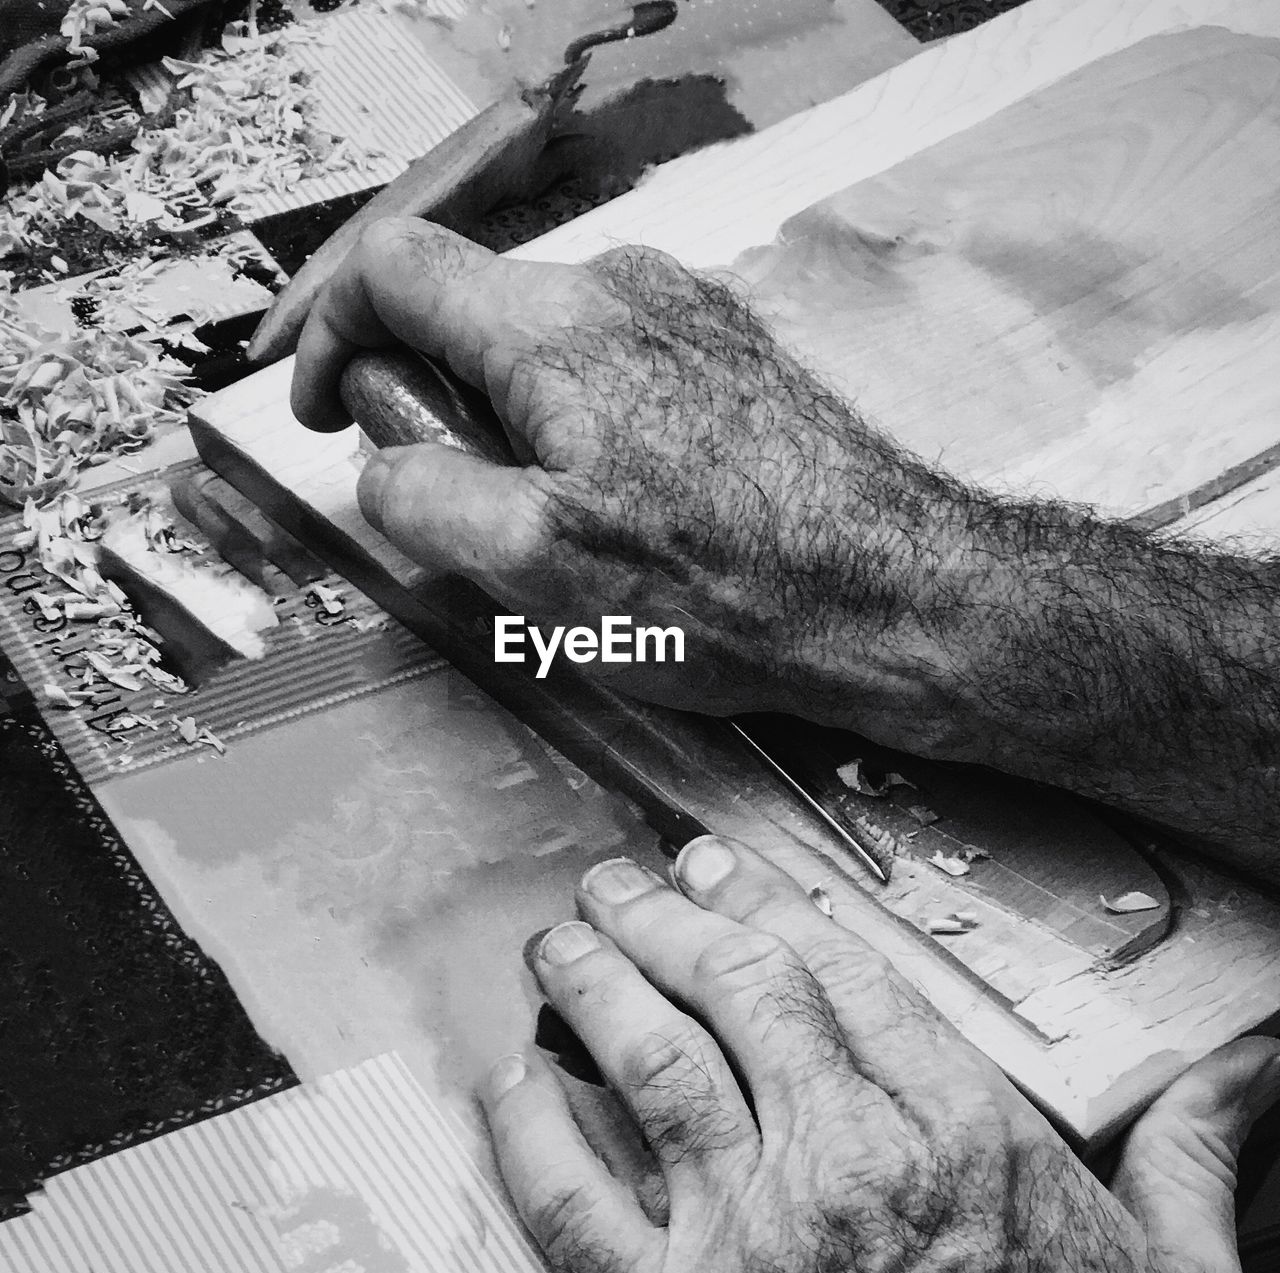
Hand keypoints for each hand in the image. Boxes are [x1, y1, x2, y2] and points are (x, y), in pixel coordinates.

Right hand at [290, 218, 964, 741]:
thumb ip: (424, 500)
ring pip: (542, 345)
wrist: (893, 596)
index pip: (394, 266)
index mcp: (554, 324)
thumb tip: (383, 468)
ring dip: (508, 421)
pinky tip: (619, 506)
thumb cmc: (724, 588)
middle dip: (432, 397)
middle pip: (471, 308)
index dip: (332, 333)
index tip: (332, 415)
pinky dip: (575, 424)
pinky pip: (611, 368)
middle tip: (455, 501)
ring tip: (551, 524)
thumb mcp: (535, 567)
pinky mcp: (727, 355)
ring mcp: (685, 314)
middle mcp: (622, 288)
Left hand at [482, 836, 1279, 1272]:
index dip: (760, 898)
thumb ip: (1191, 1152)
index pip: (837, 966)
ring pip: (651, 1064)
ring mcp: (753, 1241)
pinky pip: (576, 1212)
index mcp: (958, 1134)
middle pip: (734, 989)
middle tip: (613, 883)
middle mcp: (848, 1167)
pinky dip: (533, 1137)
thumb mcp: (1172, 1266)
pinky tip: (514, 1086)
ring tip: (560, 944)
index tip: (711, 866)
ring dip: (594, 986)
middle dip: (660, 919)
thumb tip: (1252, 1073)